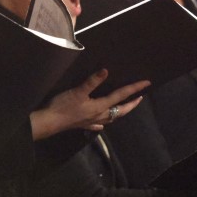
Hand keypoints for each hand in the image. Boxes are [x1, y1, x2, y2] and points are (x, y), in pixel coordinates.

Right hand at [30, 70, 148, 139]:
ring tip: (125, 108)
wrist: (49, 121)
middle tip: (140, 98)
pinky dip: (103, 123)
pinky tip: (102, 124)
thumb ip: (92, 81)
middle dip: (132, 104)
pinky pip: (97, 125)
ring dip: (120, 113)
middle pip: (120, 110)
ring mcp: (91, 122)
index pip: (121, 96)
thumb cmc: (63, 105)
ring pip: (111, 118)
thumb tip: (106, 71)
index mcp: (100, 106)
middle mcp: (99, 115)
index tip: (146, 83)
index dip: (134, 89)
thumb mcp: (78, 91)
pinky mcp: (83, 125)